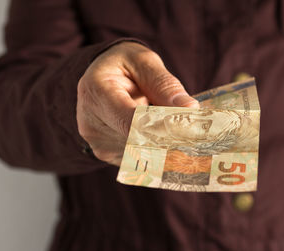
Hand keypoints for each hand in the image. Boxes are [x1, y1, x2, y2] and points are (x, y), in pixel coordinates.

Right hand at [77, 42, 198, 165]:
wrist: (101, 77)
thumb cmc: (124, 65)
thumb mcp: (144, 61)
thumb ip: (165, 84)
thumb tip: (190, 108)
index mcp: (96, 92)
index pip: (131, 120)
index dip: (163, 127)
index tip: (190, 128)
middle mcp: (90, 122)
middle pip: (138, 140)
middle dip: (168, 137)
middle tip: (192, 130)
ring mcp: (97, 142)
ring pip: (141, 152)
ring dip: (162, 143)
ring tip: (169, 124)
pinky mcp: (106, 154)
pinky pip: (137, 156)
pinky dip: (153, 147)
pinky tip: (155, 132)